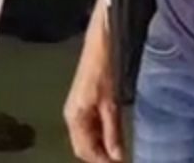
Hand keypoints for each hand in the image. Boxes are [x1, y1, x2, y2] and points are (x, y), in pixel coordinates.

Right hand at [63, 16, 122, 162]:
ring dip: (101, 148)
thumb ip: (112, 131)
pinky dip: (101, 136)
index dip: (102, 162)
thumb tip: (117, 157)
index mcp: (75, 118)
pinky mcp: (84, 103)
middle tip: (121, 161)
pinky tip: (113, 138)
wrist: (101, 42)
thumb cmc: (105, 69)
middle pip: (84, 147)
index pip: (85, 151)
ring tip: (119, 154)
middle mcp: (72, 117)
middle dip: (100, 157)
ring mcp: (77, 110)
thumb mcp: (111, 102)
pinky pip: (90, 127)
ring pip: (87, 138)